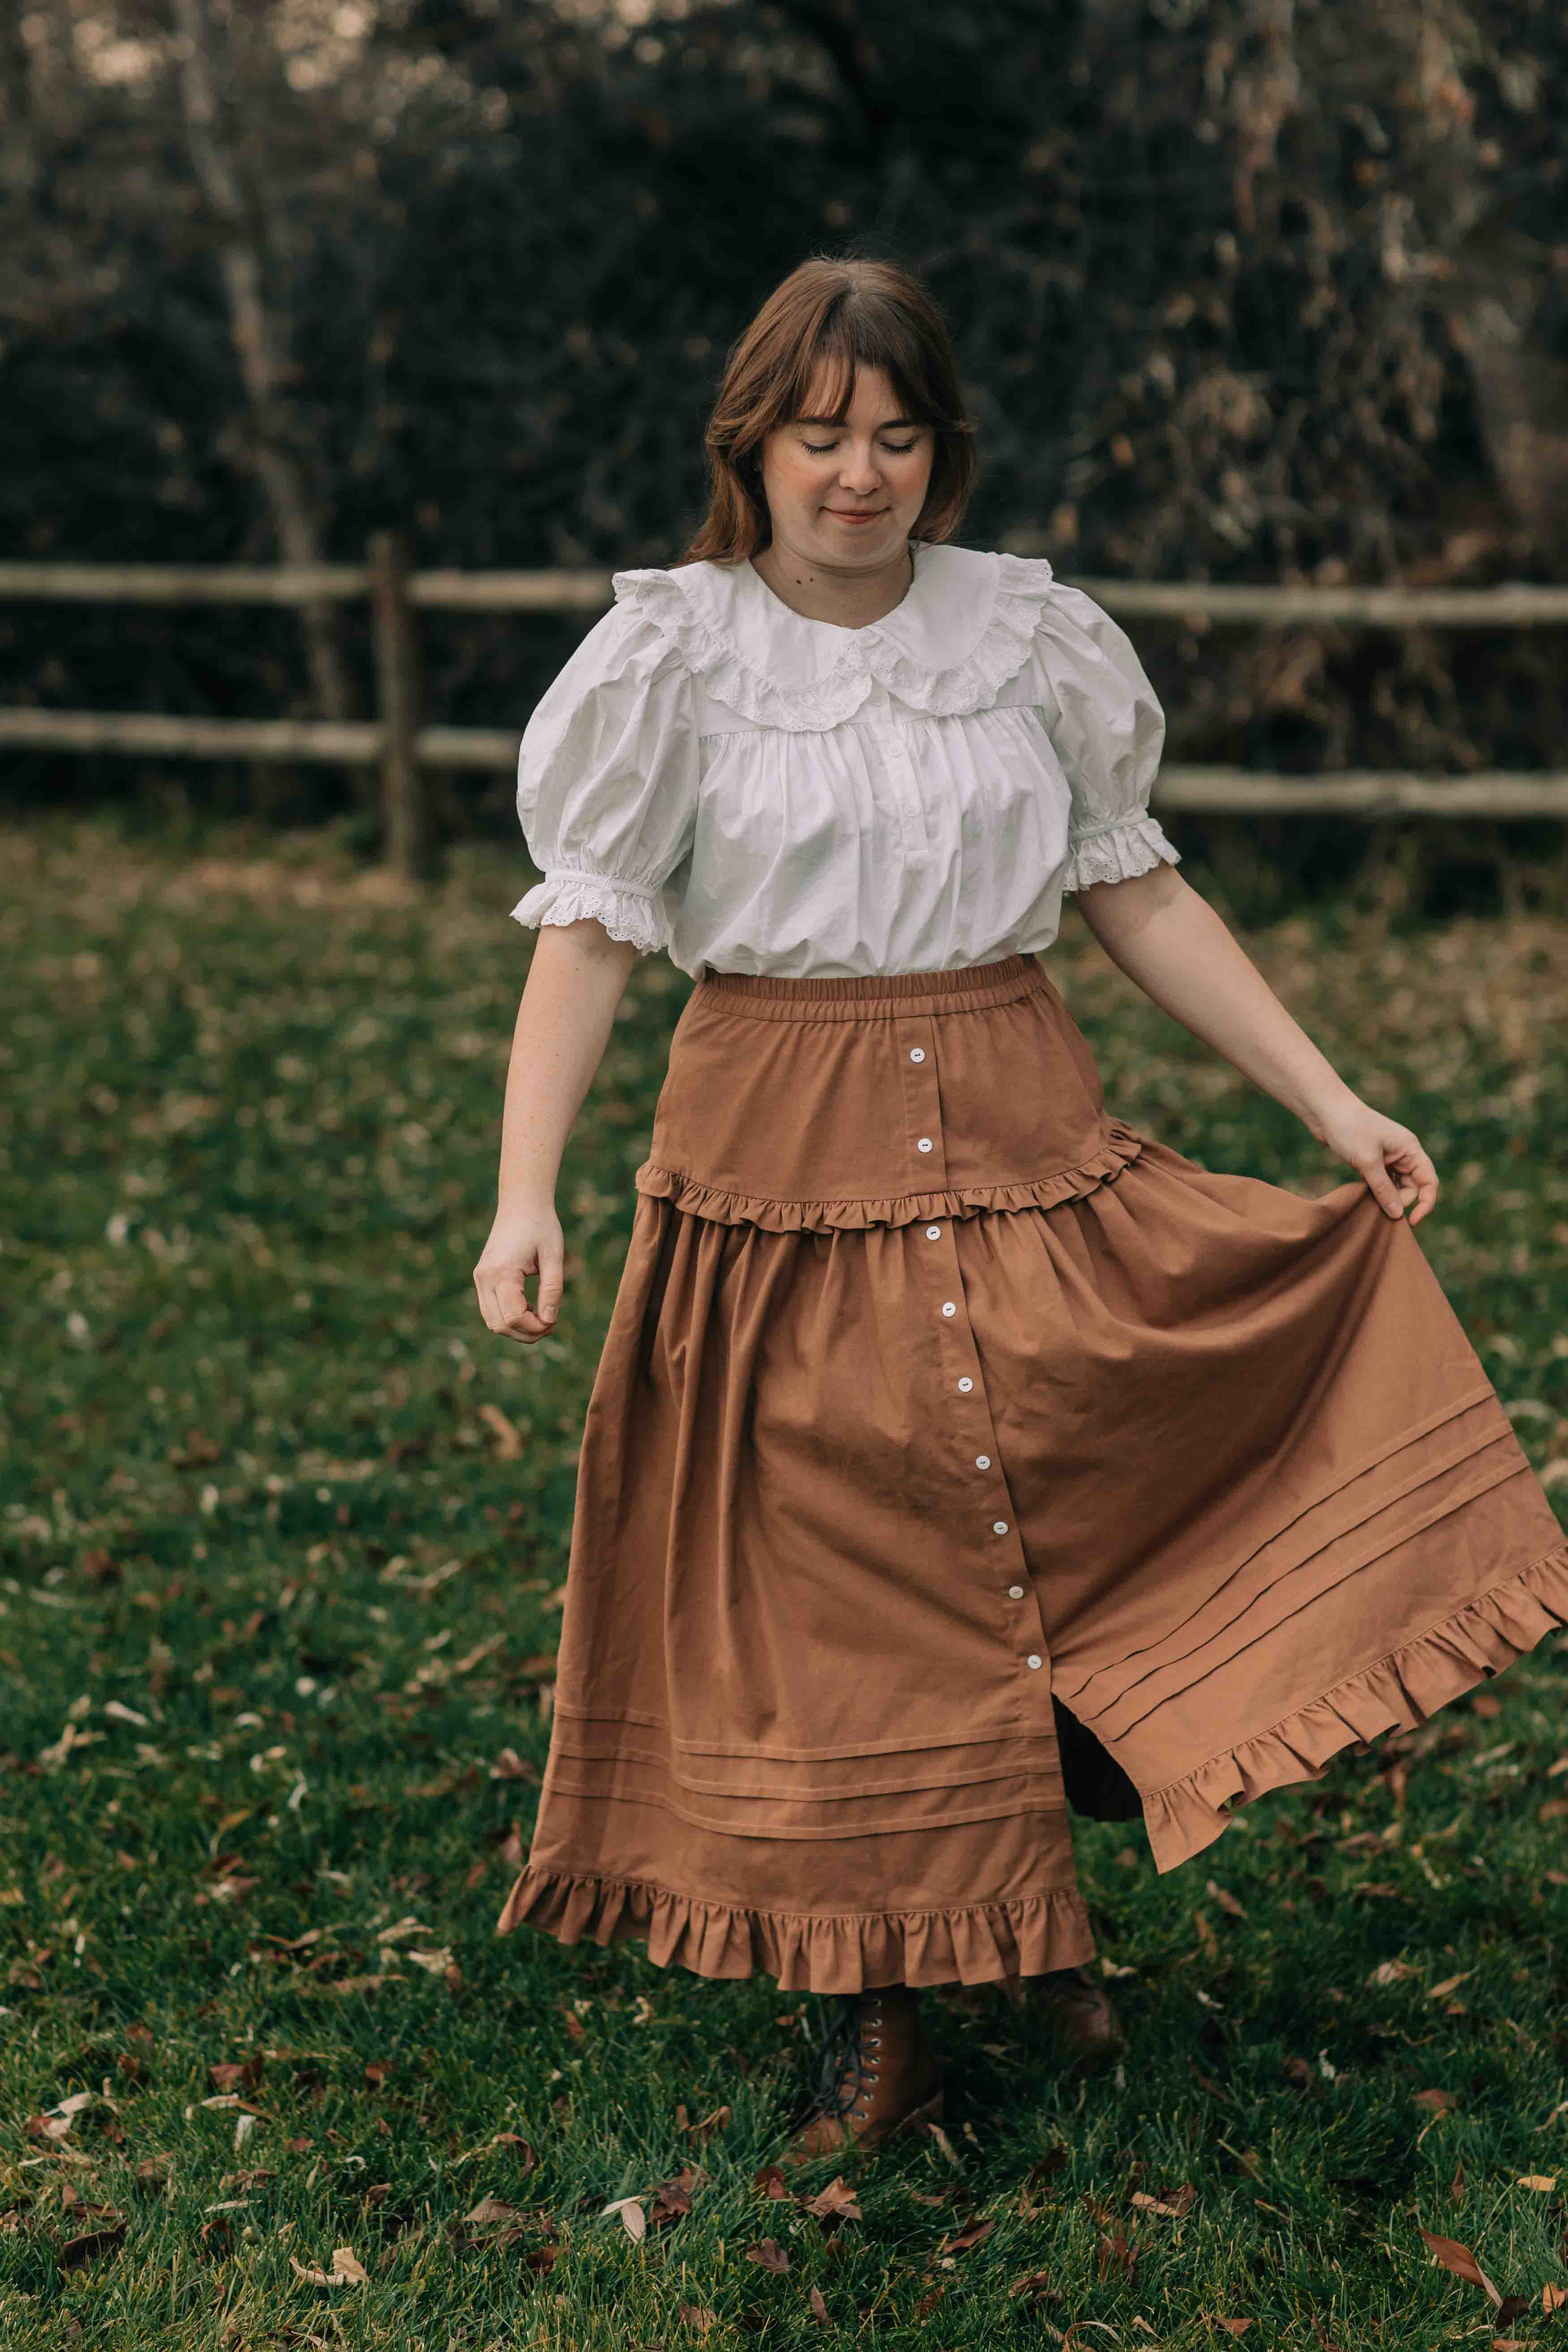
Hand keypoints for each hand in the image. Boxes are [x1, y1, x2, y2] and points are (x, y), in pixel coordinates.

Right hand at [474, 1201, 564, 1342]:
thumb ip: (552, 1289)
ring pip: (493, 1322)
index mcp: (502, 1272)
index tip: (555, 1322)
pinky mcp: (481, 1278)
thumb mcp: (554, 1255)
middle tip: (551, 1325)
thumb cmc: (541, 1226)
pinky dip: (509, 1317)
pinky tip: (530, 1308)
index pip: (513, 1317)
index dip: (535, 1328)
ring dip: (517, 1328)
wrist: (520, 1204)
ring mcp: (480, 1278)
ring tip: (542, 1318)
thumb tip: (550, 1320)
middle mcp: (484, 1278)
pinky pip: (491, 1310)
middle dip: (526, 1334)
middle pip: (500, 1326)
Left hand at [1308, 1094, 1438, 1226]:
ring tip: (1370, 1202)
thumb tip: (1397, 1214)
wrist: (1326, 1111)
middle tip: (1379, 1208)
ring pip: (1396, 1186)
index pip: (1429, 1181)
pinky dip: (1376, 1191)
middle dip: (1400, 1200)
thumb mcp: (1368, 1162)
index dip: (1425, 1203)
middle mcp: (1403, 1153)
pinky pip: (1382, 1182)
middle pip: (1413, 1186)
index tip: (1413, 1221)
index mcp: (1411, 1149)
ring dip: (1387, 1197)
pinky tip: (1365, 1195)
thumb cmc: (1350, 1129)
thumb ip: (1384, 1189)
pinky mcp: (1372, 1160)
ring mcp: (1388, 1157)